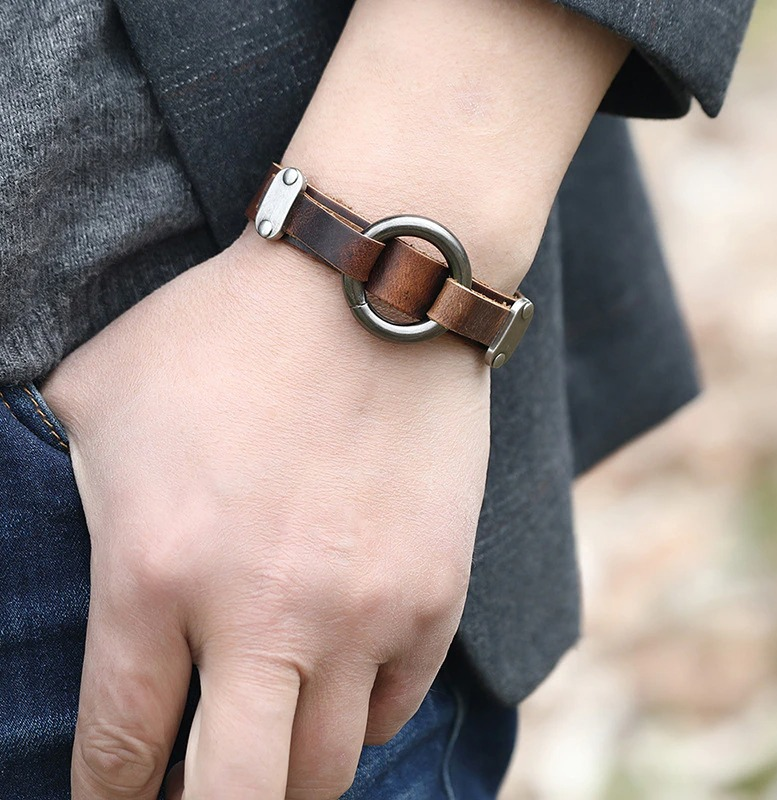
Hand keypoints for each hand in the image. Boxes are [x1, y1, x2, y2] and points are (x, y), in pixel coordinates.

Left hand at [42, 229, 489, 798]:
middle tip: (197, 793)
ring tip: (272, 727)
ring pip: (324, 770)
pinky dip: (357, 707)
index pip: (121, 747)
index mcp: (157, 571)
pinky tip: (340, 668)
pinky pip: (393, 703)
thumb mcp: (103, 392)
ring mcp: (363, 610)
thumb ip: (68, 491)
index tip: (121, 797)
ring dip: (287, 766)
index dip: (111, 796)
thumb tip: (73, 553)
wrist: (372, 285)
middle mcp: (263, 612)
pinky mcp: (433, 592)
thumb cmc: (227, 329)